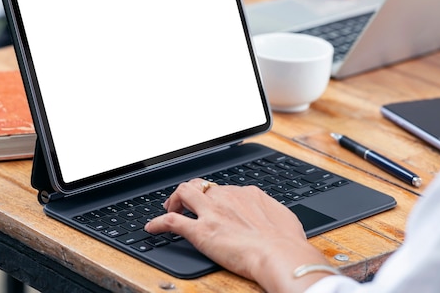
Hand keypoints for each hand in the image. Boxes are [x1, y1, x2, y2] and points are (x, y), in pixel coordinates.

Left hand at [145, 179, 330, 291]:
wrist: (280, 254)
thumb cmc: (287, 242)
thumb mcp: (283, 217)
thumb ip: (270, 211)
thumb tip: (270, 214)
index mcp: (246, 193)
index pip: (222, 188)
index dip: (213, 196)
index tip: (211, 203)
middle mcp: (226, 197)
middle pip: (199, 185)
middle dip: (189, 192)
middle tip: (184, 203)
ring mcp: (211, 213)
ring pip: (183, 193)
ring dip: (173, 200)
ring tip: (169, 209)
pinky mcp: (200, 231)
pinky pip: (172, 222)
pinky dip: (158, 223)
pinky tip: (152, 228)